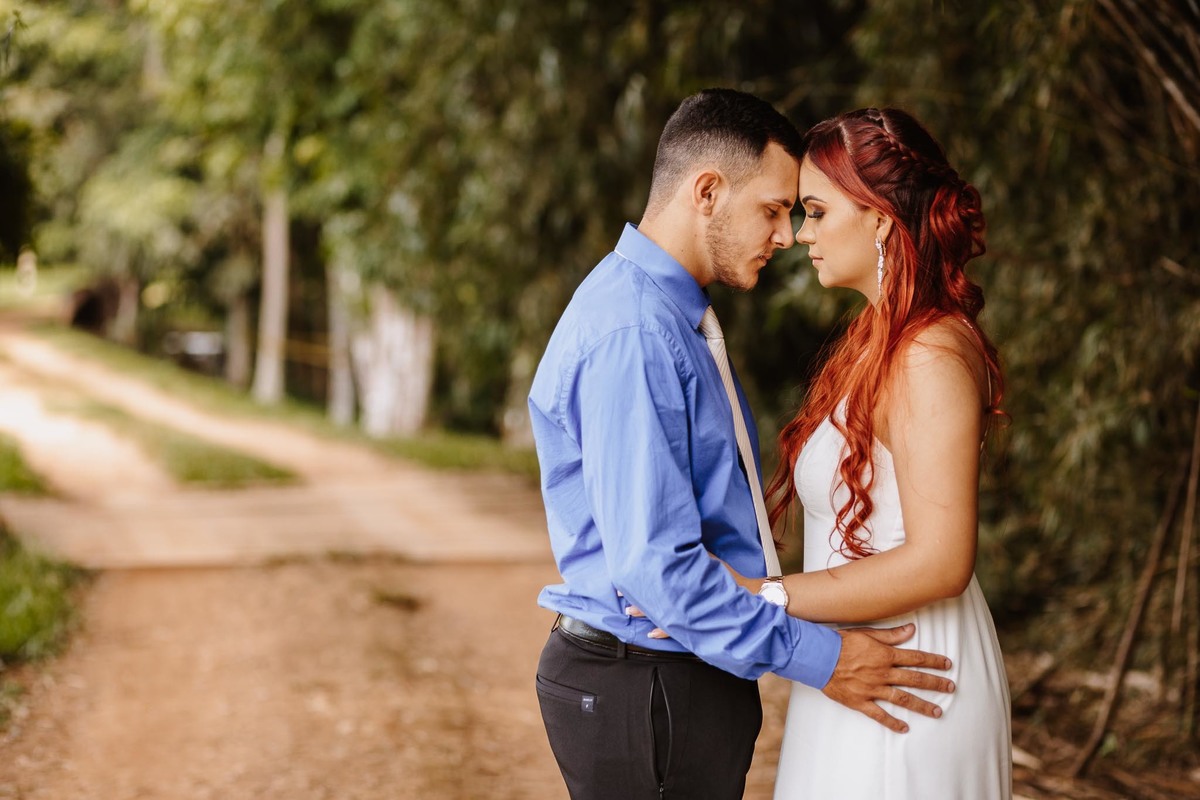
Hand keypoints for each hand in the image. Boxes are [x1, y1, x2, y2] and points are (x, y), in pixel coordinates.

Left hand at [624, 556, 759, 639]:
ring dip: (645, 614)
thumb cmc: (731, 580)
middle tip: (619, 596)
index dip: (639, 582)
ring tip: (629, 613)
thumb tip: (676, 542)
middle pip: (656, 598)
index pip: (658, 582)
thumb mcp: (710, 562)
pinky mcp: (697, 625)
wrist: (753, 600)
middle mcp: (687, 599)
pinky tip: (651, 633)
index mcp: (688, 582)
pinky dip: (663, 631)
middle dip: (637, 597)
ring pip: (662, 615)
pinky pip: (676, 631)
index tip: (624, 581)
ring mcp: (691, 614)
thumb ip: (693, 555)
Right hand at [823, 624, 953, 733]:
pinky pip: (879, 715)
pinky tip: (905, 728)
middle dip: (935, 683)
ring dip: (922, 705)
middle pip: (915, 679)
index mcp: (884, 655)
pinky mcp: (860, 702)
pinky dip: (892, 722)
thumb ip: (890, 635)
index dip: (933, 661)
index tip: (947, 665)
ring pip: (902, 699)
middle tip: (951, 687)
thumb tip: (911, 629)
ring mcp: (872, 689)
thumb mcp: (866, 633)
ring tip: (938, 711)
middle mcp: (882, 673)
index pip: (915, 658)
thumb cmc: (840, 642)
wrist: (817, 657)